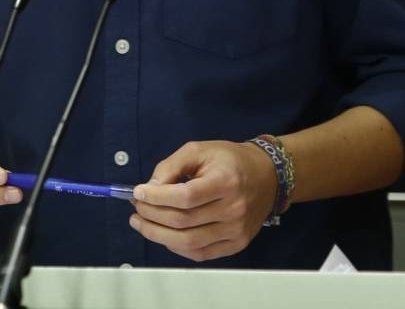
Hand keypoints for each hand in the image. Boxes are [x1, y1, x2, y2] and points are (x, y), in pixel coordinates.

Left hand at [128, 140, 279, 261]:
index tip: (138, 193)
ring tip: (141, 223)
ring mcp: (236, 231)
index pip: (186, 197)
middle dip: (152, 215)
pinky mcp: (236, 244)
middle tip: (136, 208)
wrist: (267, 176)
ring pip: (189, 242)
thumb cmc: (230, 160)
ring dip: (158, 235)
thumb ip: (172, 166)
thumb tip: (149, 188)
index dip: (158, 198)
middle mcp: (234, 209)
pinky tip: (164, 235)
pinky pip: (200, 253)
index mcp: (226, 181)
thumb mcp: (200, 150)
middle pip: (184, 221)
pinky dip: (177, 248)